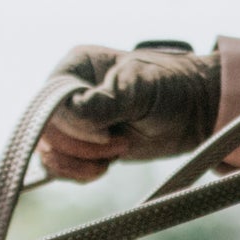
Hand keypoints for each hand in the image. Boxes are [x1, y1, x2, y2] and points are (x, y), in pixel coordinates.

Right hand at [39, 42, 221, 180]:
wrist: (193, 113)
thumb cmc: (170, 89)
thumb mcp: (143, 88)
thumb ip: (108, 99)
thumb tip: (73, 112)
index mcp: (77, 66)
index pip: (50, 100)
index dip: (73, 124)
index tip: (108, 132)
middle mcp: (67, 92)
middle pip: (46, 129)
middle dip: (81, 145)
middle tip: (121, 143)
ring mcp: (72, 121)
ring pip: (48, 151)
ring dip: (80, 161)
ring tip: (118, 152)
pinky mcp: (80, 146)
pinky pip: (59, 166)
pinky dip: (78, 173)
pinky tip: (105, 167)